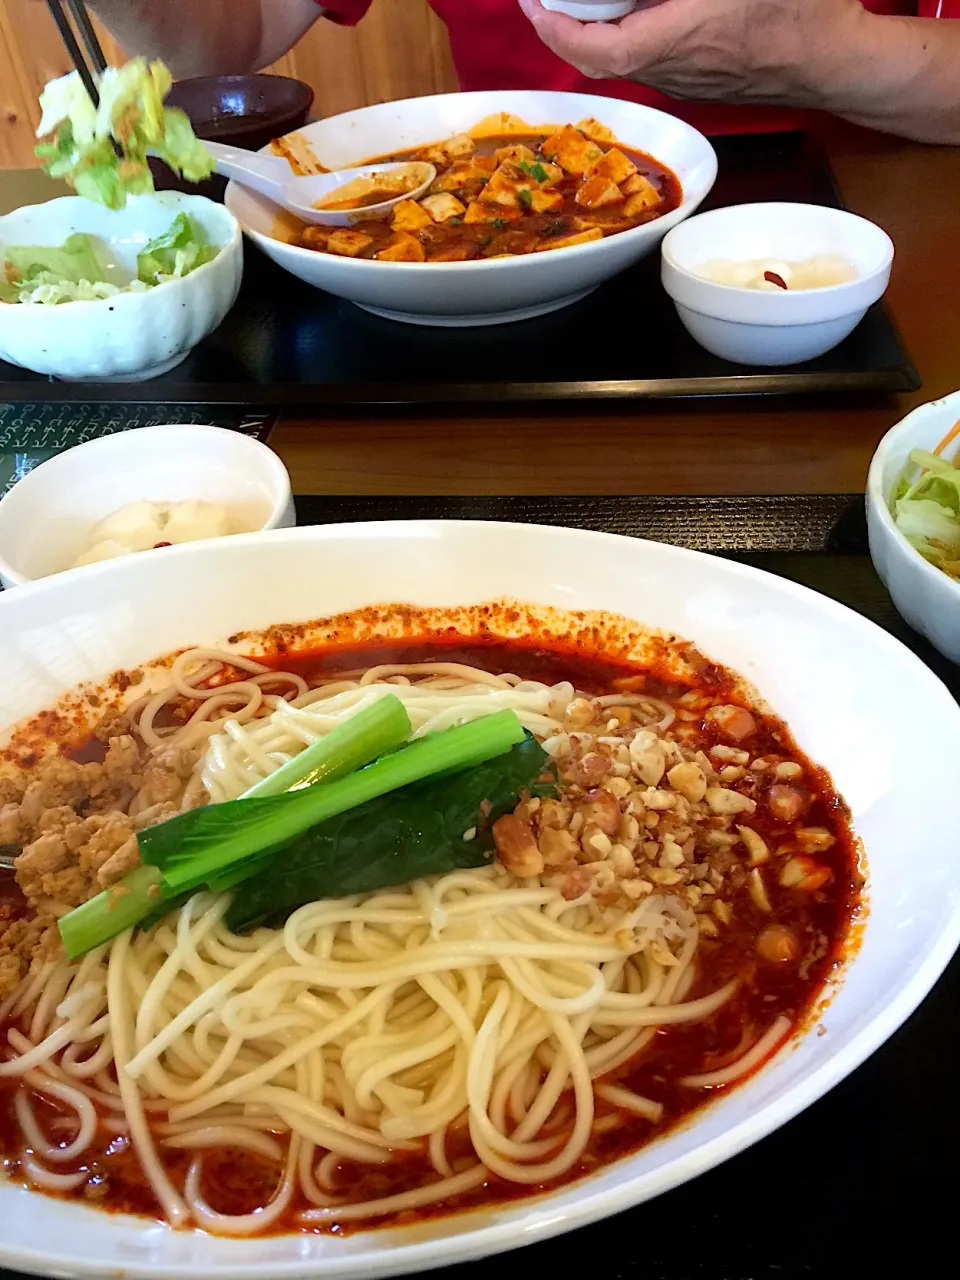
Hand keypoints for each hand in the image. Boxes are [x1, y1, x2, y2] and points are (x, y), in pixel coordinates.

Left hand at [517, 0, 869, 108]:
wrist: (838, 62)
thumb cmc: (804, 10)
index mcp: (676, 37)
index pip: (594, 48)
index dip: (554, 29)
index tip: (532, 1)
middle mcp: (671, 68)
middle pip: (598, 56)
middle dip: (564, 25)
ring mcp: (684, 81)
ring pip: (620, 60)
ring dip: (594, 31)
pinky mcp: (698, 84)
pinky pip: (647, 62)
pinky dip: (625, 36)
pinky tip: (631, 10)